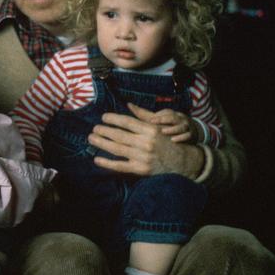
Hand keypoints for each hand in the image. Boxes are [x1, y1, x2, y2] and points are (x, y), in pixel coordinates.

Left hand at [88, 103, 203, 177]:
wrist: (183, 162)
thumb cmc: (168, 141)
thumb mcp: (159, 126)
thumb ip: (143, 116)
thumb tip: (128, 104)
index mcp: (150, 130)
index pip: (127, 122)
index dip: (113, 119)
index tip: (103, 117)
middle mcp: (146, 143)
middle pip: (119, 135)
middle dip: (103, 131)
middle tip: (94, 128)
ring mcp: (142, 157)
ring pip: (117, 149)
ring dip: (101, 143)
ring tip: (91, 138)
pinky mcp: (141, 170)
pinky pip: (120, 166)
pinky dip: (107, 163)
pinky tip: (97, 159)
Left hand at [143, 106, 198, 143]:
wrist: (189, 132)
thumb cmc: (168, 124)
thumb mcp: (158, 118)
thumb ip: (143, 114)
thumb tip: (128, 104)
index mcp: (170, 114)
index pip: (165, 113)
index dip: (158, 117)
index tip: (150, 120)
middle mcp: (178, 119)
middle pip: (173, 117)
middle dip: (164, 120)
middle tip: (154, 123)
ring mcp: (185, 127)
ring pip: (181, 126)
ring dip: (173, 129)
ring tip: (164, 132)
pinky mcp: (190, 135)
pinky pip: (188, 136)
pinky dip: (182, 138)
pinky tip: (174, 141)